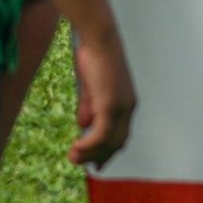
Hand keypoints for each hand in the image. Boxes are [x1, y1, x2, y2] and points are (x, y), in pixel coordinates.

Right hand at [69, 30, 136, 167]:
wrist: (99, 38)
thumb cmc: (94, 57)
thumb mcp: (90, 88)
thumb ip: (89, 107)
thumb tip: (83, 125)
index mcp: (127, 102)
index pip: (121, 134)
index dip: (108, 151)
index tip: (96, 163)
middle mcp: (128, 107)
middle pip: (117, 142)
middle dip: (99, 156)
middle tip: (80, 163)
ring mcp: (121, 106)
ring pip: (108, 141)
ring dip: (90, 153)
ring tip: (73, 158)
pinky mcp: (110, 104)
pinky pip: (100, 134)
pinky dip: (88, 145)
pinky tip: (76, 147)